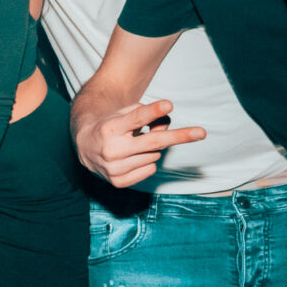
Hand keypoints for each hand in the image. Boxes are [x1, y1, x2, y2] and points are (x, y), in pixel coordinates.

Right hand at [73, 98, 205, 189]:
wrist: (84, 146)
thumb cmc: (111, 125)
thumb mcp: (124, 114)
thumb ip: (146, 117)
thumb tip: (167, 128)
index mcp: (110, 128)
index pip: (136, 118)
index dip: (153, 111)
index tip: (169, 105)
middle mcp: (111, 149)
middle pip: (153, 142)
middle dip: (179, 137)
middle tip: (202, 133)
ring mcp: (114, 168)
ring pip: (153, 156)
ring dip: (152, 149)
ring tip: (134, 145)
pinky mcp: (117, 182)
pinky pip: (149, 170)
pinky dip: (147, 162)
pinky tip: (133, 157)